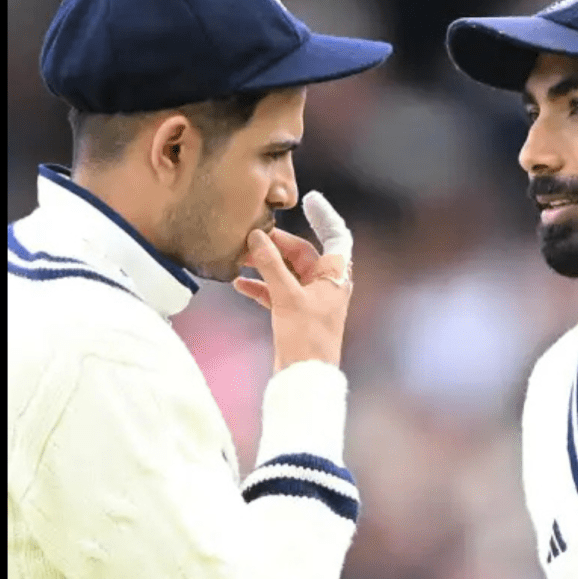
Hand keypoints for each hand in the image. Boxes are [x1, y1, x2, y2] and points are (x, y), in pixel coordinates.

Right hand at [233, 192, 353, 373]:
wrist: (305, 379)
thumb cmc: (307, 339)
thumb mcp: (287, 297)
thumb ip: (270, 265)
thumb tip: (256, 236)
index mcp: (335, 276)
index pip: (337, 236)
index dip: (325, 216)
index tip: (309, 199)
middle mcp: (326, 285)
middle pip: (302, 252)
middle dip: (276, 243)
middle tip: (251, 234)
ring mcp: (310, 300)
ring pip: (286, 272)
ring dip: (265, 264)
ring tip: (239, 256)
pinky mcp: (294, 315)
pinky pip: (276, 292)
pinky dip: (260, 286)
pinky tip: (239, 283)